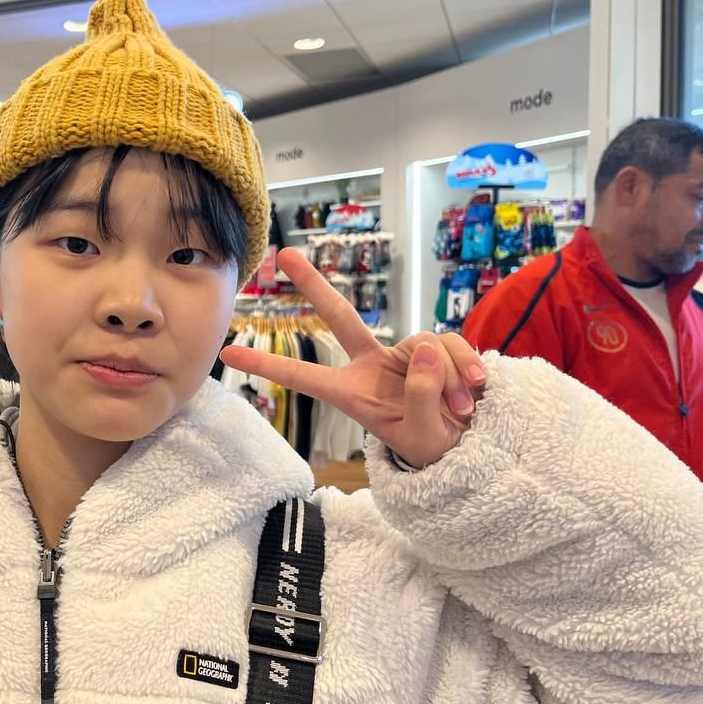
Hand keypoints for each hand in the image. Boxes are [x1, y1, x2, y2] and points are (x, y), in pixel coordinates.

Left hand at [220, 249, 486, 468]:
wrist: (474, 448)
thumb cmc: (438, 449)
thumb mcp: (424, 435)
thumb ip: (423, 396)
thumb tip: (427, 349)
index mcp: (352, 394)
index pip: (304, 375)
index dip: (267, 364)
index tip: (226, 353)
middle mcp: (372, 366)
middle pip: (340, 316)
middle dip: (313, 284)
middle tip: (283, 254)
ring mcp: (406, 354)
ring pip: (424, 342)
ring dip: (447, 378)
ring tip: (461, 411)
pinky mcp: (438, 348)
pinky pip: (451, 345)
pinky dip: (466, 367)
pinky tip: (476, 390)